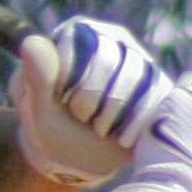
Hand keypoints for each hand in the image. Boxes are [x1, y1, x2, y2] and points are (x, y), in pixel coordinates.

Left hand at [11, 17, 173, 186]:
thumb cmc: (51, 128)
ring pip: (136, 80)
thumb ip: (36, 76)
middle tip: (80, 116)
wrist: (80, 158)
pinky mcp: (160, 85)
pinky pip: (156, 99)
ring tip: (98, 126)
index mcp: (75, 33)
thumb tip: (32, 42)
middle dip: (90, 100)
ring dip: (111, 114)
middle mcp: (111, 37)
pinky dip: (134, 124)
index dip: (68, 83)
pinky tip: (120, 133)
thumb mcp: (35, 108)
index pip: (78, 46)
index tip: (59, 101)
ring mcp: (140, 59)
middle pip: (109, 62)